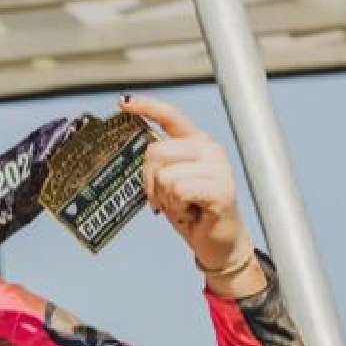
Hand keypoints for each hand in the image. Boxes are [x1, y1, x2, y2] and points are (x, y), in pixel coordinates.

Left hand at [125, 95, 265, 297]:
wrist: (216, 243)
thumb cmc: (190, 211)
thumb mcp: (168, 183)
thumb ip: (157, 164)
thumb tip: (134, 150)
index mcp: (196, 143)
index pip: (171, 117)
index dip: (147, 107)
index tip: (123, 102)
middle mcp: (210, 149)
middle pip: (155, 152)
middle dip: (150, 181)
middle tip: (165, 199)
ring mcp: (219, 167)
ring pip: (165, 175)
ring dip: (165, 199)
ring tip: (183, 206)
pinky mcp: (222, 188)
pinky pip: (178, 190)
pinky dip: (177, 207)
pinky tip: (191, 212)